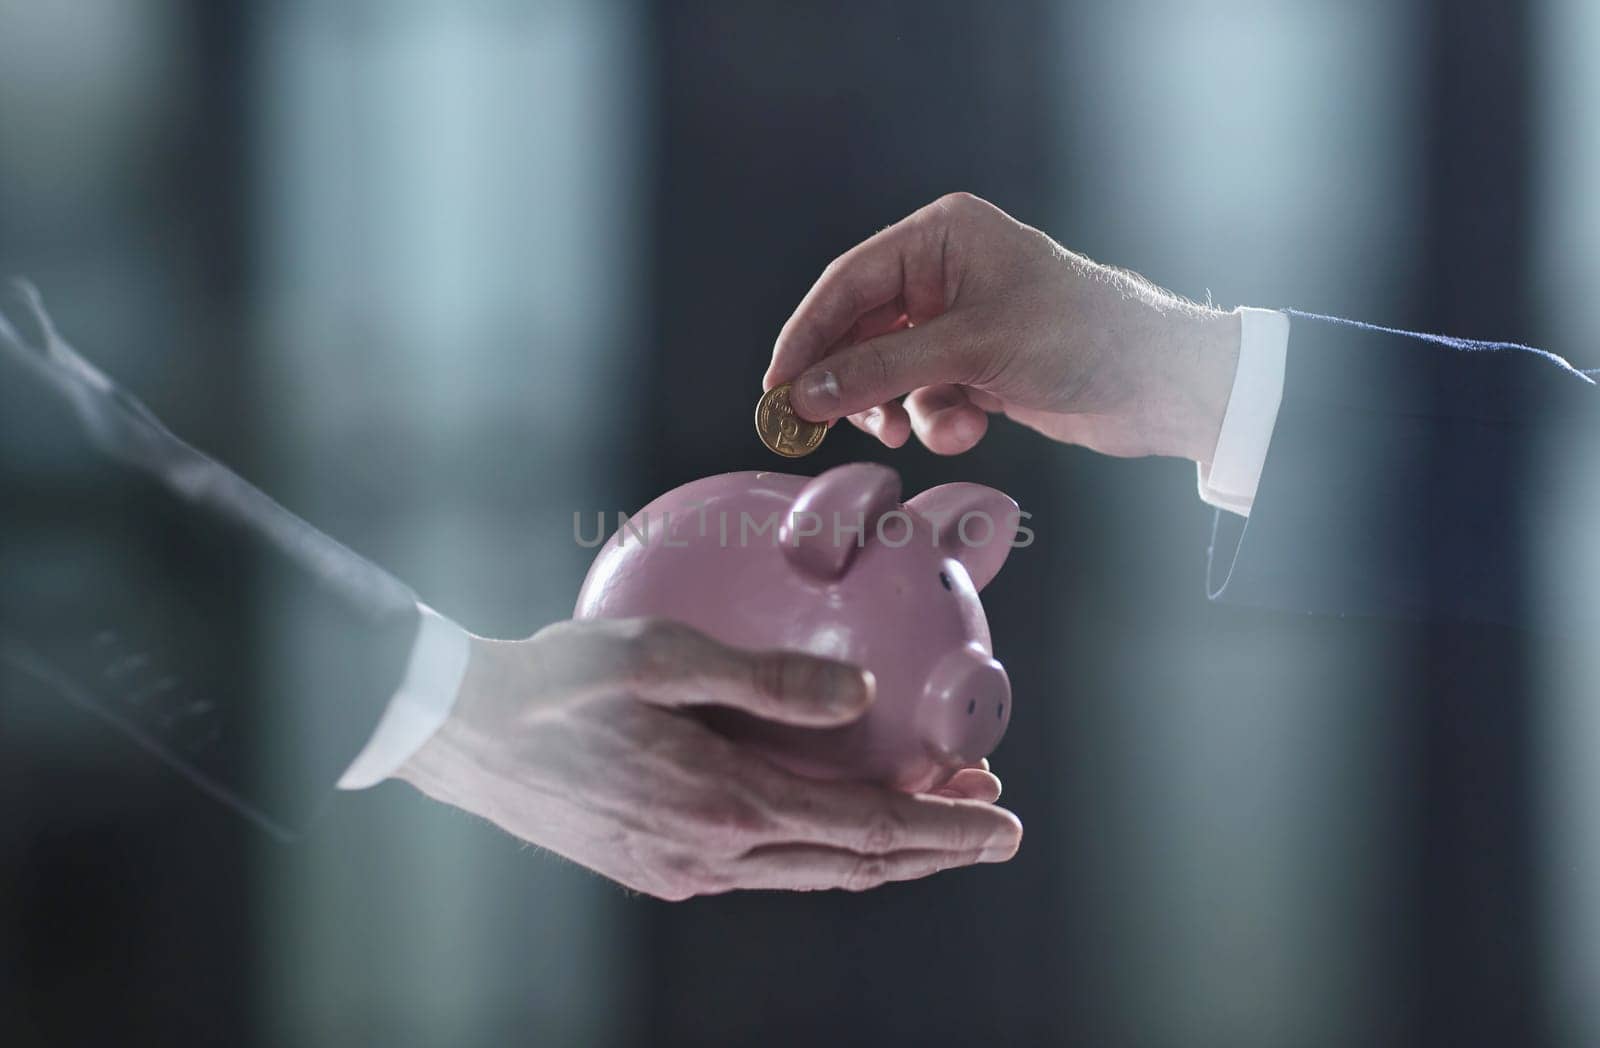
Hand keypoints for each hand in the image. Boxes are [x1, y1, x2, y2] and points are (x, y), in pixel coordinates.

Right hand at [395, 617, 1021, 899]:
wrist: (460, 735)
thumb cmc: (554, 680)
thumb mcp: (660, 654)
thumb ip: (767, 679)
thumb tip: (860, 694)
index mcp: (722, 807)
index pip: (865, 829)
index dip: (943, 826)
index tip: (1003, 817)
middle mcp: (712, 857)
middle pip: (852, 866)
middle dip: (933, 848)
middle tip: (995, 822)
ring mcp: (683, 872)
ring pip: (811, 872)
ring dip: (881, 849)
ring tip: (934, 814)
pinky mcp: (657, 867)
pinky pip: (766, 866)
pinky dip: (822, 845)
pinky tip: (834, 813)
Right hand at [765, 192, 1242, 462]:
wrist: (1160, 384)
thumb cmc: (1081, 337)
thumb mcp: (972, 349)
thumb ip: (881, 369)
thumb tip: (806, 394)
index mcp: (942, 236)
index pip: (848, 283)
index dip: (806, 337)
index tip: (775, 388)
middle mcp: (944, 271)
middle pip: (860, 330)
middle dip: (850, 383)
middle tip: (816, 427)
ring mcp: (959, 322)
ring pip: (888, 372)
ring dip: (898, 409)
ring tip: (915, 432)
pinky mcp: (976, 366)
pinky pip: (925, 396)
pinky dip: (937, 420)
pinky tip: (968, 428)